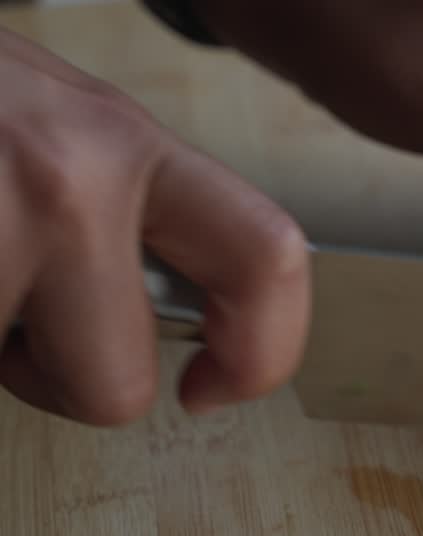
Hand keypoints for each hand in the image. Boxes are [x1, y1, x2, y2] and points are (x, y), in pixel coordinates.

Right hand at [0, 28, 309, 424]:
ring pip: (13, 380)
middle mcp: (70, 180)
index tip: (217, 385)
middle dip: (64, 382)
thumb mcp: (58, 132)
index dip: (264, 350)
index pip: (267, 259)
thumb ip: (127, 214)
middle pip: (117, 387)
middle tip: (18, 323)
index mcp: (126, 145)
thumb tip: (190, 318)